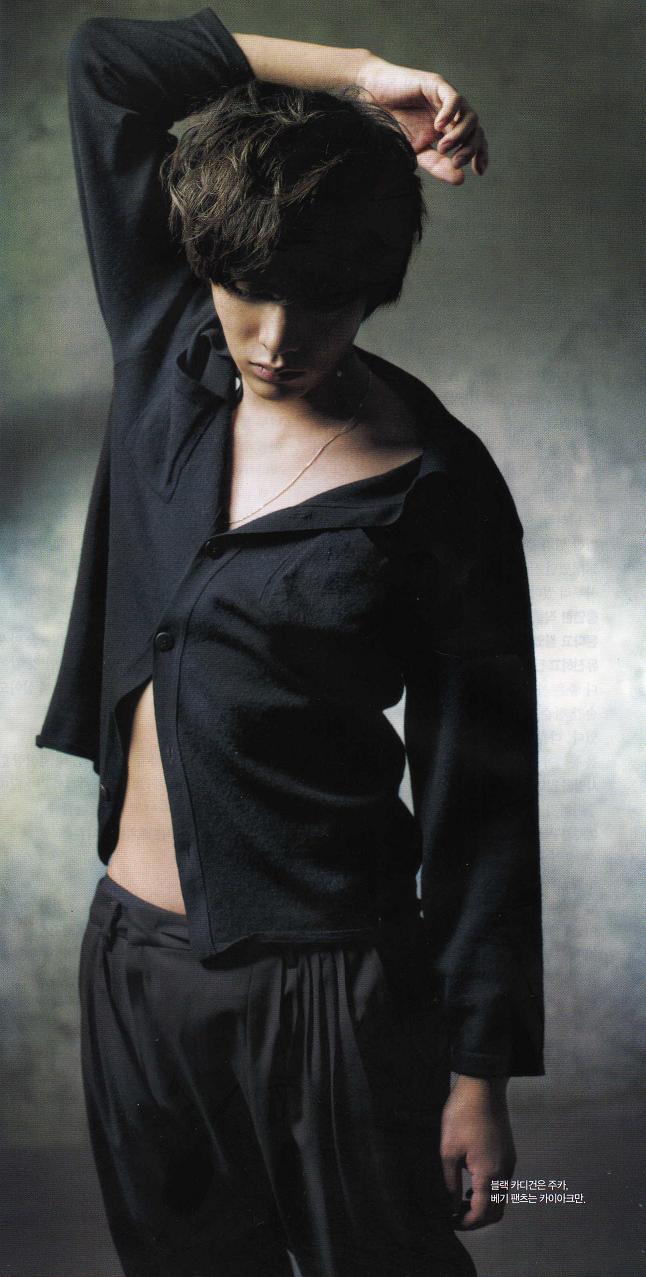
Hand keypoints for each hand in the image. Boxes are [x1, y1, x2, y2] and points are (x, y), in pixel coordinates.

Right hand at [356, 54, 487, 184]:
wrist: (372, 99)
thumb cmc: (393, 125)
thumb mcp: (417, 151)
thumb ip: (437, 164)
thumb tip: (461, 179)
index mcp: (449, 129)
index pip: (473, 140)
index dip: (480, 154)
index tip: (479, 171)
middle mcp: (452, 114)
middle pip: (475, 129)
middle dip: (470, 148)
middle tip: (457, 162)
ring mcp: (446, 98)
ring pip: (469, 115)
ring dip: (461, 134)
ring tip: (444, 147)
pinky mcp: (436, 84)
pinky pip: (453, 99)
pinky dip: (450, 113)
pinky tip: (439, 127)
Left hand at [440, 1075, 515, 1228]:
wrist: (483, 1085)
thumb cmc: (462, 1115)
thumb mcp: (448, 1150)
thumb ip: (450, 1182)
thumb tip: (451, 1204)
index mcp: (489, 1174)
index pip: (483, 1213)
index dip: (467, 1223)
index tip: (450, 1222)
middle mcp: (505, 1172)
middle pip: (497, 1211)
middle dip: (478, 1219)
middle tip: (456, 1215)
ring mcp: (509, 1162)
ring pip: (501, 1197)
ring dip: (484, 1205)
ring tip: (461, 1200)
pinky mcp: (508, 1153)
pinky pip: (502, 1183)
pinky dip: (489, 1191)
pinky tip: (472, 1182)